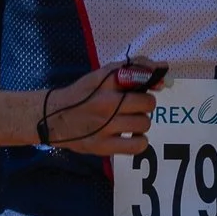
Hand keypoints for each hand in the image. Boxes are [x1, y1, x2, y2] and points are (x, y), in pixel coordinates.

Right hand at [37, 62, 155, 155]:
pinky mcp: (103, 146)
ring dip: (140, 122)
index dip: (152, 80)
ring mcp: (105, 126)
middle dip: (145, 104)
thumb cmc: (82, 95)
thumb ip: (132, 69)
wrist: (53, 118)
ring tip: (128, 122)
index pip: (140, 74)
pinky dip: (139, 141)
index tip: (154, 84)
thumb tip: (163, 69)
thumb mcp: (101, 75)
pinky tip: (131, 137)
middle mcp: (106, 102)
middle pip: (147, 103)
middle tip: (134, 107)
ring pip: (144, 123)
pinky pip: (137, 146)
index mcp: (105, 81)